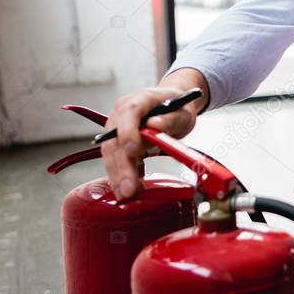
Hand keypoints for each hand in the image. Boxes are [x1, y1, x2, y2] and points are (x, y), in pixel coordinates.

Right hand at [100, 69, 207, 198]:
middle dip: (121, 166)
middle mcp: (121, 113)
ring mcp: (116, 127)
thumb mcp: (183, 111)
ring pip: (111, 153)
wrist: (173, 104)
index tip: (133, 151)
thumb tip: (155, 125)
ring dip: (117, 175)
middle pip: (116, 138)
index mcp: (140, 99)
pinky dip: (119, 176)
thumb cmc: (178, 106)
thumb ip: (171, 119)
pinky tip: (127, 189)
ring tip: (127, 194)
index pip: (129, 112)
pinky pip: (114, 160)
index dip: (128, 131)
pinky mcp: (117, 142)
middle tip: (129, 189)